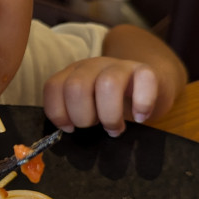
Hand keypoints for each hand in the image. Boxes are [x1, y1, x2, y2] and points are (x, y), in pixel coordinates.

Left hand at [42, 56, 160, 136]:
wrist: (146, 86)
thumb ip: (73, 114)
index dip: (58, 112)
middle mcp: (93, 65)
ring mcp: (119, 65)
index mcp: (73, 74)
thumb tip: (68, 133)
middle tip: (96, 127)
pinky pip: (144, 80)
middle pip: (76, 87)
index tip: (70, 129)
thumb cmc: (110, 103)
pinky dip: (142, 104)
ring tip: (114, 128)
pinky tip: (140, 118)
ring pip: (107, 84)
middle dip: (83, 117)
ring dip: (109, 115)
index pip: (53, 87)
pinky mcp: (145, 70)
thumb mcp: (87, 107)